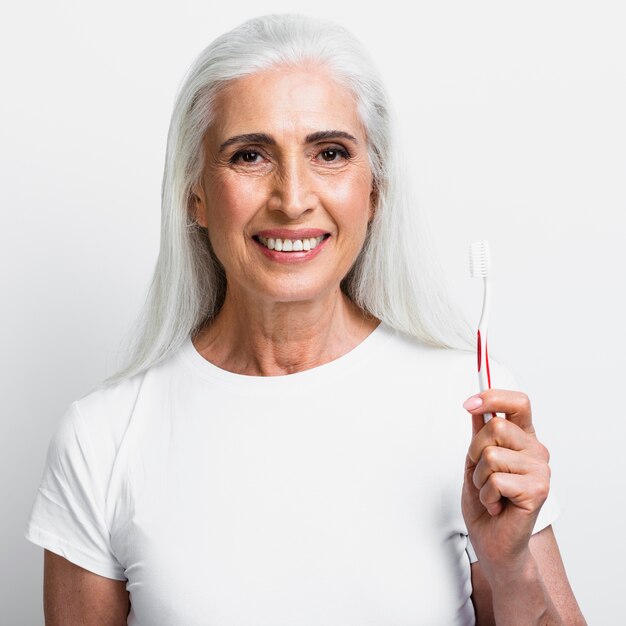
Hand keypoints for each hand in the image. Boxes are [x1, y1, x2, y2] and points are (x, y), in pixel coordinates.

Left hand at [461, 389, 550, 579]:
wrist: (494, 540)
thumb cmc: (486, 501)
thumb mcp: (475, 461)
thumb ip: (478, 433)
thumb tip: (475, 405)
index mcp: (523, 438)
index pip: (519, 403)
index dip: (493, 397)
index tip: (469, 403)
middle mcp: (536, 450)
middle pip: (495, 427)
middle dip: (475, 451)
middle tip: (482, 473)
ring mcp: (540, 470)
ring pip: (491, 455)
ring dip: (479, 478)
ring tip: (491, 493)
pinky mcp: (538, 490)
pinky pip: (495, 480)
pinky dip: (486, 496)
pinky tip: (497, 505)